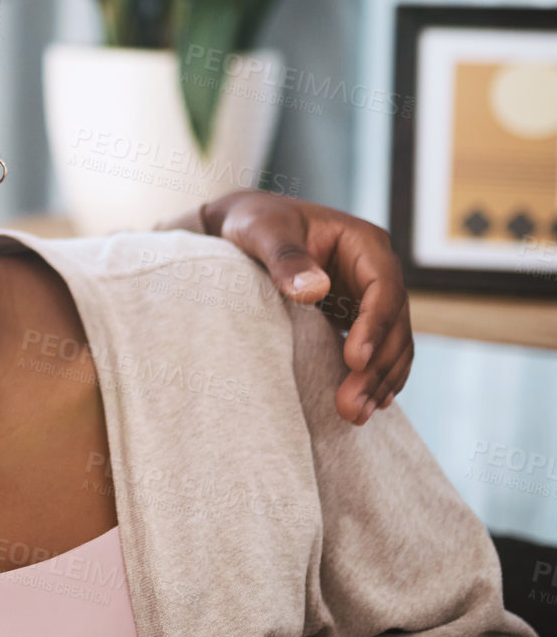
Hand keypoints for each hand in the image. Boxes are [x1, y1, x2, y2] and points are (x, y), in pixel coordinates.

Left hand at [197, 192, 411, 425]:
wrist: (243, 225)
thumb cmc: (255, 222)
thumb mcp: (264, 232)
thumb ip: (286, 258)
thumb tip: (315, 289)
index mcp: (365, 244)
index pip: (384, 290)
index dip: (374, 327)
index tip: (355, 360)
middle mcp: (375, 270)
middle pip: (394, 323)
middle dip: (377, 367)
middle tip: (353, 405)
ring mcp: (368, 295)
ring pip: (391, 342)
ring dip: (380, 380)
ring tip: (358, 414)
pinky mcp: (354, 315)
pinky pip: (375, 349)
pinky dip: (374, 376)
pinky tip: (368, 404)